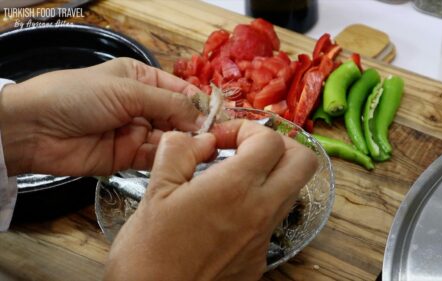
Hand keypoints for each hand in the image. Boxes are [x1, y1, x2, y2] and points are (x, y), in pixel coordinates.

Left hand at [0, 58, 202, 175]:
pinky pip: (154, 157)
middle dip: (195, 126)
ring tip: (203, 149)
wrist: (35, 128)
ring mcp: (134, 132)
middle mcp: (141, 105)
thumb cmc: (79, 95)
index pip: (179, 91)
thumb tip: (202, 118)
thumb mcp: (128, 91)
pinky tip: (183, 158)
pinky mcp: (127, 157)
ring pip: (169, 138)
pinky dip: (168, 158)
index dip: (200, 103)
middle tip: (215, 138)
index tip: (220, 117)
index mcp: (141, 80)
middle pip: (178, 117)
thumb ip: (167, 104)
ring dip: (184, 143)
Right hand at [104, 120, 317, 280]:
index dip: (247, 129)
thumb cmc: (150, 252)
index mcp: (235, 187)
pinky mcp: (259, 257)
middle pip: (303, 162)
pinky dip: (258, 205)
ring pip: (292, 191)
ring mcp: (264, 237)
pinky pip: (272, 220)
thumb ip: (178, 151)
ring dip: (271, 175)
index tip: (221, 139)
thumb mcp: (156, 191)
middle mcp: (260, 210)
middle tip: (247, 149)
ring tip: (234, 178)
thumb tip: (197, 138)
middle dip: (280, 145)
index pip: (271, 140)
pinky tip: (226, 212)